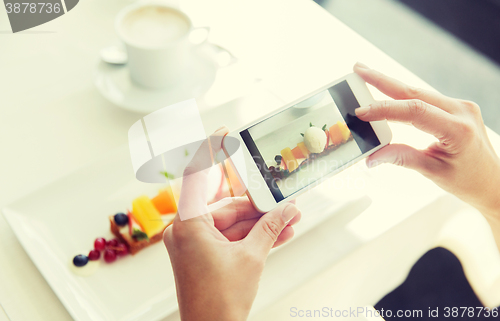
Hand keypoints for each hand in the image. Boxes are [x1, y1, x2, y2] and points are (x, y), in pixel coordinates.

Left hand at [163, 127, 300, 320]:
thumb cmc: (219, 302)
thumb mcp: (252, 258)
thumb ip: (270, 228)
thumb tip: (288, 210)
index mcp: (188, 225)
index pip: (196, 175)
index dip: (210, 150)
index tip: (223, 132)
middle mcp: (186, 230)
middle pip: (226, 204)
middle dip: (259, 206)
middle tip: (285, 202)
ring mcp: (194, 243)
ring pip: (232, 222)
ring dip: (260, 222)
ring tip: (289, 221)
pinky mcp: (203, 254)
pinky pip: (229, 236)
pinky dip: (251, 235)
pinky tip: (278, 233)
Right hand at [353, 62, 499, 246]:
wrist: (492, 182)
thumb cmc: (467, 181)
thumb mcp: (433, 172)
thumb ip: (401, 159)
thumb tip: (371, 157)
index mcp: (458, 129)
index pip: (415, 111)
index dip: (385, 109)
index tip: (361, 111)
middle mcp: (461, 111)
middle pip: (414, 92)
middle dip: (383, 81)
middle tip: (358, 70)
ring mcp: (460, 106)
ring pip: (419, 92)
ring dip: (391, 85)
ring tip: (366, 75)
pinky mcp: (457, 107)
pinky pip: (426, 98)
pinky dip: (404, 95)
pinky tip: (387, 90)